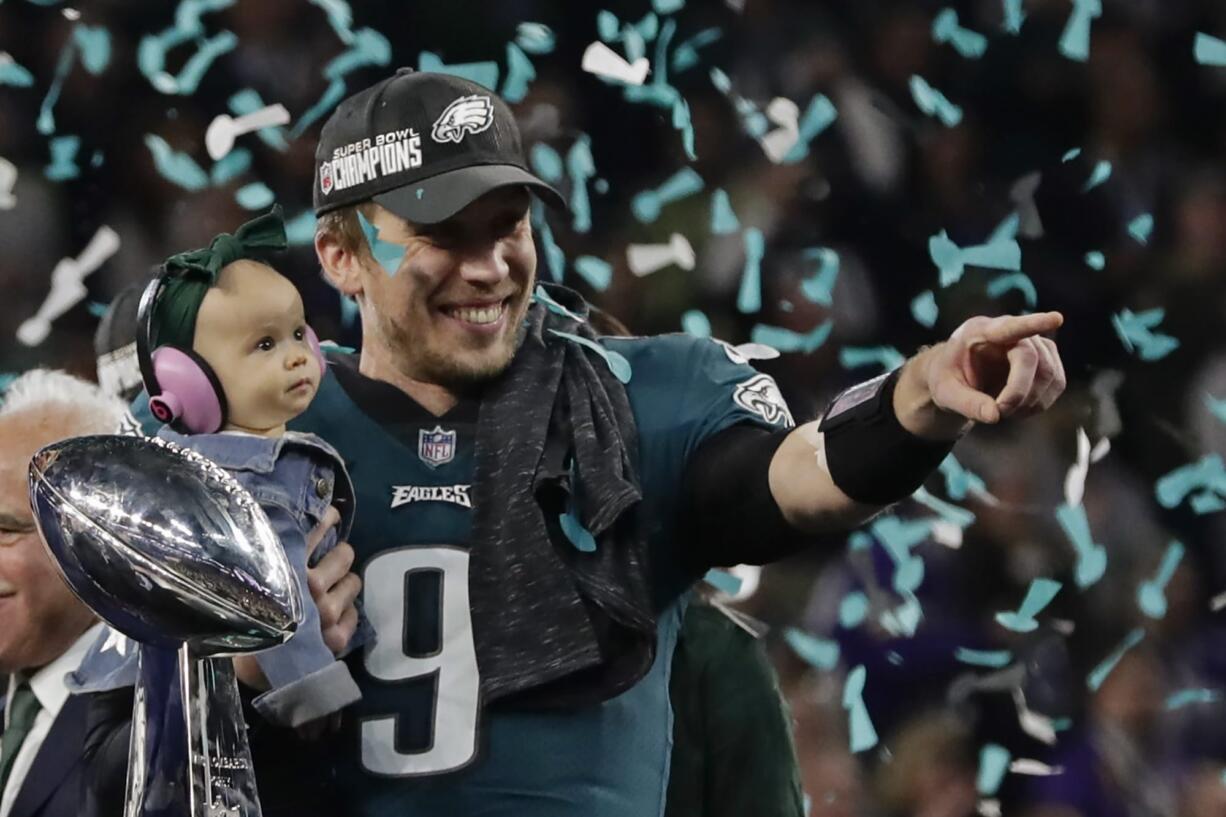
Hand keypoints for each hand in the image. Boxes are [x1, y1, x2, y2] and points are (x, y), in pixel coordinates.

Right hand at [232, 505, 360, 689]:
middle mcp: (312, 587)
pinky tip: (330, 617)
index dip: (328, 518)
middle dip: (339, 556)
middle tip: (328, 563)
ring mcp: (327, 613)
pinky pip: (355, 612)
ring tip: (329, 593)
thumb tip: (302, 521)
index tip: (330, 516)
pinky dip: (346, 613)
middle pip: (345, 553)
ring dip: (344, 584)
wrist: (247, 668)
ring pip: (354, 581)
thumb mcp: (257, 578)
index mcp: (288, 567)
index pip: (319, 528)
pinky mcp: (337, 637)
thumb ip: (278, 553)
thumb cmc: (247, 616)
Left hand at [918, 311, 1066, 427]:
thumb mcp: (944, 393)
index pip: (1009, 327)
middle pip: (1030, 358)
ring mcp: (1032, 344)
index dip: (1033, 323)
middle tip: (1000, 413)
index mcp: (978, 331)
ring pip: (1049, 373)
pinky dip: (1039, 403)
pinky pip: (1056, 383)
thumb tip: (994, 415)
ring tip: (1004, 411)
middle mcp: (1009, 332)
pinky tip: (1018, 408)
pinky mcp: (1046, 360)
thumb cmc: (947, 379)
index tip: (1056, 319)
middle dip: (1018, 392)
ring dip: (1030, 401)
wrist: (957, 377)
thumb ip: (966, 403)